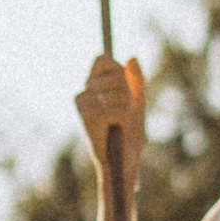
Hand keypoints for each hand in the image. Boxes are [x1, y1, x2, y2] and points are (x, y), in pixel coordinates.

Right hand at [75, 53, 146, 196]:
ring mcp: (83, 105)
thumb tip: (132, 57)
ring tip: (118, 124)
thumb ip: (136, 80)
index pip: (103, 59)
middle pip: (117, 74)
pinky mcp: (88, 118)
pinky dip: (124, 119)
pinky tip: (115, 130)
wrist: (123, 163)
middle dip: (128, 94)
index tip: (122, 90)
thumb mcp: (137, 103)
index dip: (118, 71)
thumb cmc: (129, 134)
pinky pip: (119, 108)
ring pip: (120, 91)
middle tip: (122, 114)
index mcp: (90, 87)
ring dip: (127, 109)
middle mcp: (82, 94)